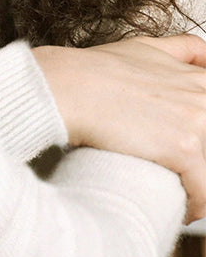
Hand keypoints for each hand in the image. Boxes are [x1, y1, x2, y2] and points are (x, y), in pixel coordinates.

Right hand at [34, 35, 205, 222]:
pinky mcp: (184, 148)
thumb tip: (203, 53)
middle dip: (200, 160)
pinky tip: (182, 209)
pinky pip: (204, 192)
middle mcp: (203, 97)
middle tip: (182, 172)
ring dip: (200, 185)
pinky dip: (196, 206)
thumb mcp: (142, 47)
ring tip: (183, 195)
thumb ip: (181, 49)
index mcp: (198, 79)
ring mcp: (197, 122)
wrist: (66, 86)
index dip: (200, 135)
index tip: (190, 148)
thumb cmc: (92, 70)